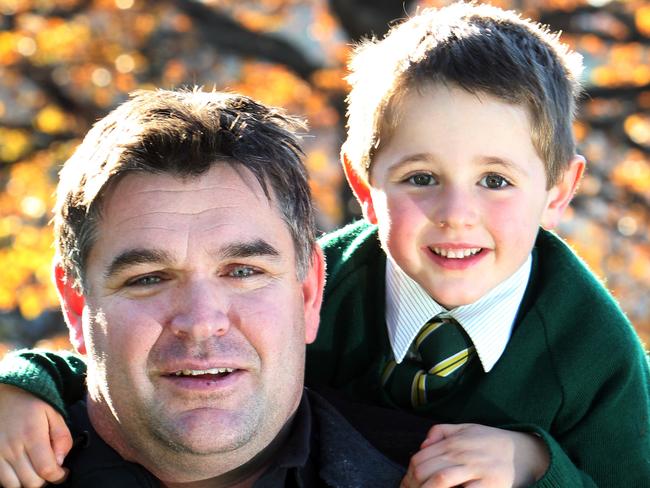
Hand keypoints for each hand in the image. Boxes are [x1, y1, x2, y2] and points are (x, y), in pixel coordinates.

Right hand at [0, 383, 70, 486]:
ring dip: (28, 482)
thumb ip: (62, 437)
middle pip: (31, 482)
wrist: (5, 394)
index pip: (46, 469)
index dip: (58, 476)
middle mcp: (12, 447)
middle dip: (45, 480)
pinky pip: (1, 480)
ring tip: (35, 470)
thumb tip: (60, 461)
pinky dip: (13, 480)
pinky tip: (21, 469)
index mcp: (32, 435)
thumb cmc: (33, 404)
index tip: (63, 473)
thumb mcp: (54, 413)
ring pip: (14, 485)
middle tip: (50, 470)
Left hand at [400, 423, 548, 487]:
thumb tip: (422, 444)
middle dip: (413, 486)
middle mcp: (461, 454)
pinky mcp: (489, 485)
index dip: (408, 476)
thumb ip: (442, 432)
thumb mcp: (467, 428)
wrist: (527, 452)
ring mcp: (475, 469)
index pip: (420, 458)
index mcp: (453, 442)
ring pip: (440, 480)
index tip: (406, 486)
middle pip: (425, 470)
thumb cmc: (494, 442)